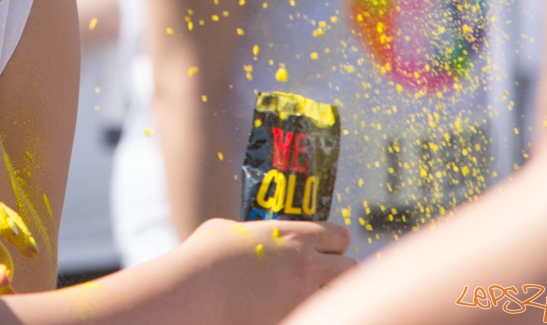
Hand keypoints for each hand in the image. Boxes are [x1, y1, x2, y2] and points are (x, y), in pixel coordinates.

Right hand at [178, 218, 353, 324]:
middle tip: (320, 279)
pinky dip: (310, 313)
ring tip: (308, 297)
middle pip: (350, 270)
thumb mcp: (228, 231)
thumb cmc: (203, 257)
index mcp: (293, 236)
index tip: (326, 251)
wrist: (195, 292)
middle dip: (339, 274)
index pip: (339, 237)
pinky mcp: (296, 317)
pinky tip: (294, 310)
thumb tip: (252, 238)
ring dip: (328, 297)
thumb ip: (253, 234)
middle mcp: (306, 266)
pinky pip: (316, 315)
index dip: (334, 245)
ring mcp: (302, 297)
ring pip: (340, 298)